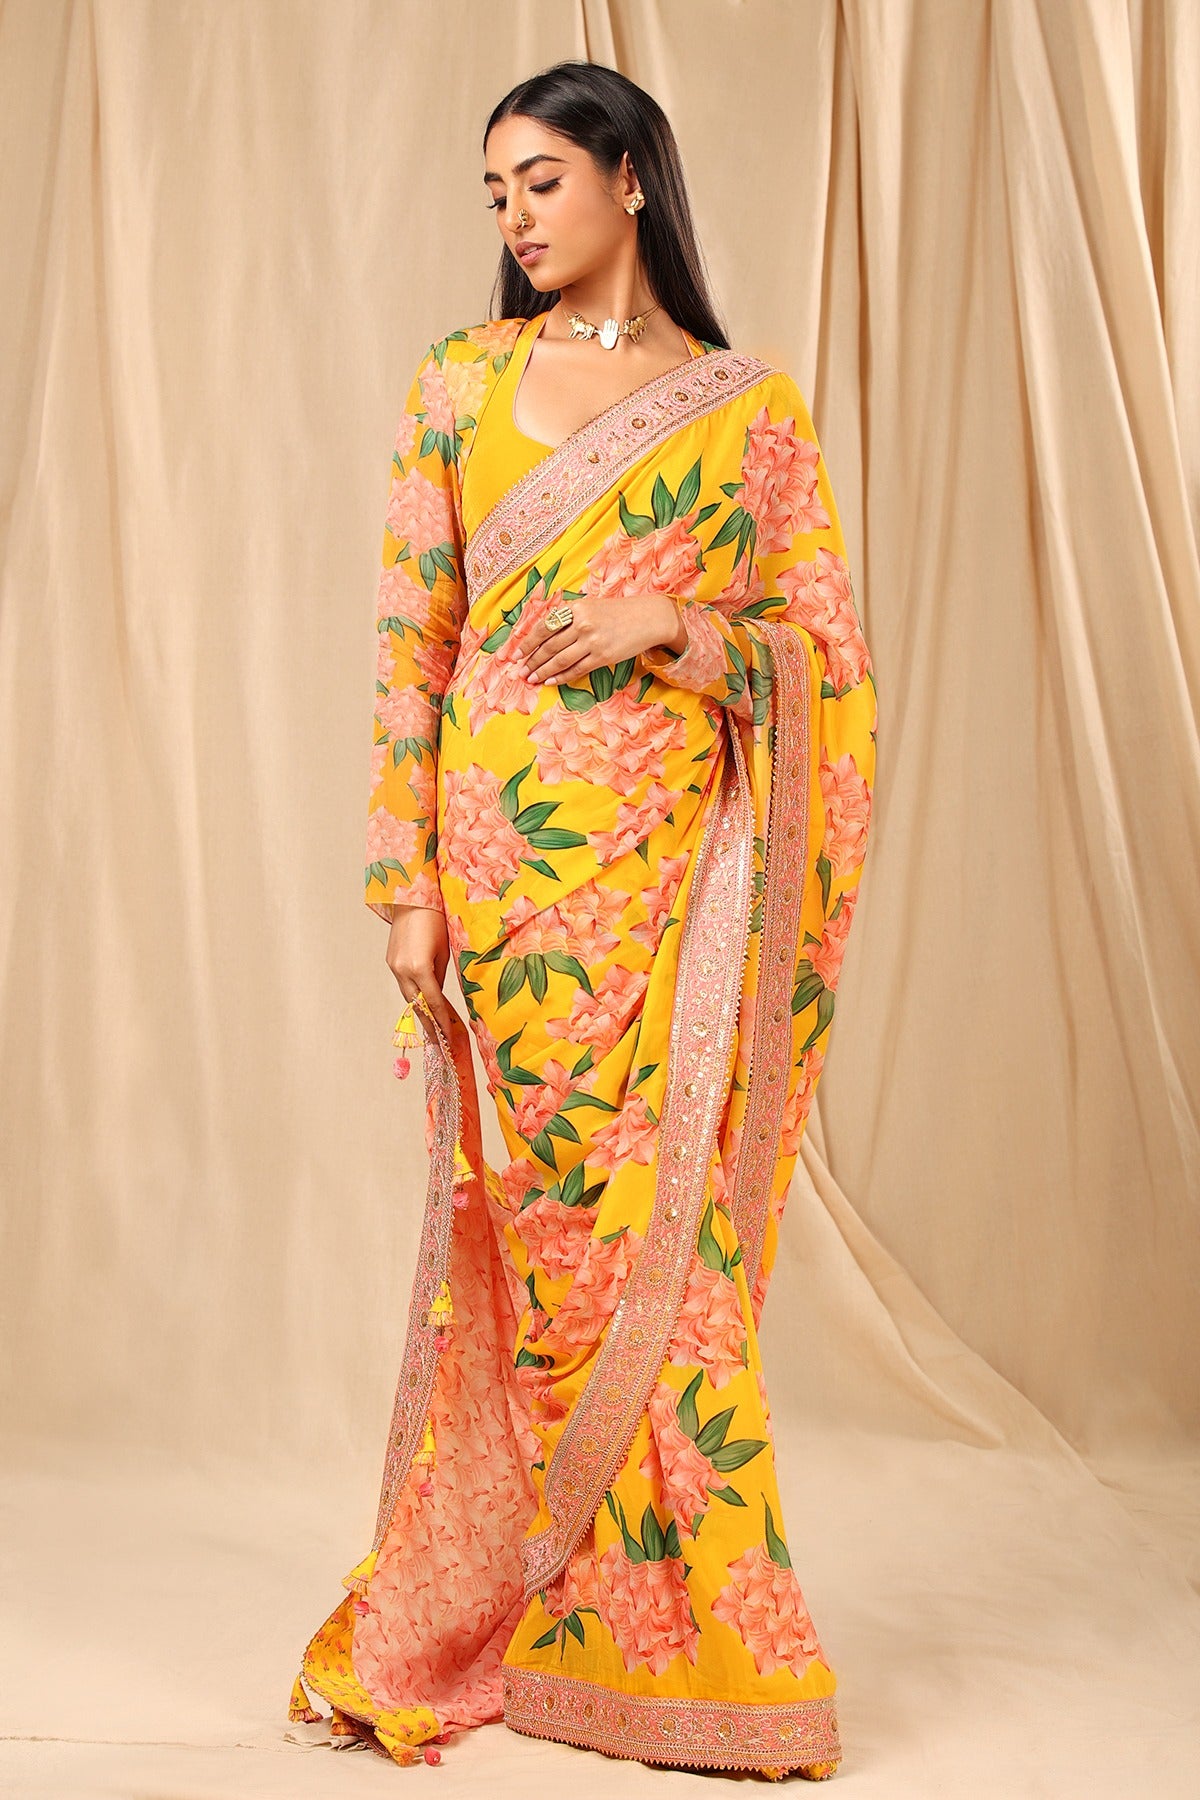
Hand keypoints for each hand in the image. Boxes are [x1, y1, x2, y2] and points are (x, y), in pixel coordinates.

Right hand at [385, 904, 458, 1039]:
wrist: (412, 898)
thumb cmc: (436, 919)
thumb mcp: (445, 950)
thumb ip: (440, 976)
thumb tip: (438, 996)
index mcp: (420, 967)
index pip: (433, 1002)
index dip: (442, 1021)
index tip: (449, 1037)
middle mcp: (403, 969)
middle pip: (416, 1005)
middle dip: (429, 1024)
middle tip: (439, 1043)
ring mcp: (394, 966)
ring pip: (408, 997)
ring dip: (420, 1011)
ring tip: (432, 1028)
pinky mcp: (391, 961)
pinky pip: (404, 984)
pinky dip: (413, 995)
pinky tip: (422, 1003)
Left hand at [521, 594, 686, 685]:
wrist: (648, 618)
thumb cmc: (616, 612)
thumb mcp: (590, 605)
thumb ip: (568, 616)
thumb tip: (543, 632)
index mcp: (576, 608)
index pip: (544, 627)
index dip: (527, 642)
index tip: (516, 653)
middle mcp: (583, 623)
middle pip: (549, 646)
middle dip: (532, 660)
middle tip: (520, 671)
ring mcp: (593, 641)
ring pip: (560, 659)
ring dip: (542, 671)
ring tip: (531, 679)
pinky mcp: (603, 656)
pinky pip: (576, 669)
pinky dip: (561, 676)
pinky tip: (550, 681)